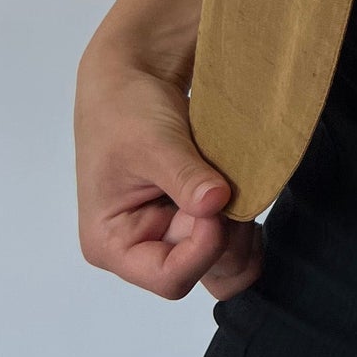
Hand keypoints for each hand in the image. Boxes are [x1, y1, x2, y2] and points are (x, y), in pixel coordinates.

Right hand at [74, 55, 262, 301]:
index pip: (170, 278)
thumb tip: (217, 203)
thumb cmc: (124, 110)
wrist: (134, 79)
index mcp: (111, 243)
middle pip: (202, 274)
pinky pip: (229, 241)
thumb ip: (185, 177)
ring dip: (240, 231)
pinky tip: (244, 192)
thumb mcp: (153, 143)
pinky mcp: (192, 219)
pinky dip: (243, 221)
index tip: (216, 203)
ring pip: (223, 263)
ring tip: (237, 188)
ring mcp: (170, 235)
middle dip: (227, 239)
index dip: (204, 247)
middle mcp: (140, 249)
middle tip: (235, 192)